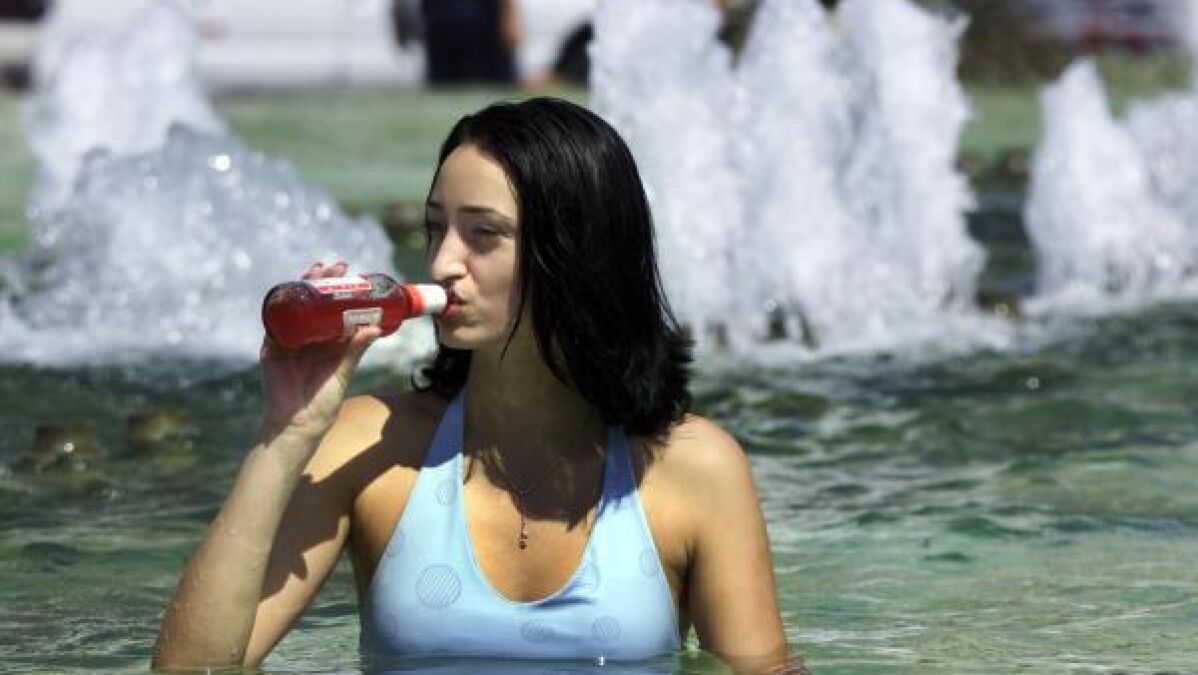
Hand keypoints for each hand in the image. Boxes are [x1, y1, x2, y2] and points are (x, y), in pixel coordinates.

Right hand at [257, 261, 381, 442]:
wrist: (298, 423)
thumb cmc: (323, 401)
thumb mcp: (343, 371)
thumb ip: (355, 350)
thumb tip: (375, 328)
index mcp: (325, 341)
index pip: (332, 308)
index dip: (339, 290)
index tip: (350, 272)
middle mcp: (307, 337)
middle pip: (312, 302)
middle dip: (322, 282)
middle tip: (336, 266)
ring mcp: (288, 340)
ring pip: (294, 307)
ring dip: (302, 288)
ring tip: (315, 272)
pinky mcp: (271, 348)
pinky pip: (274, 324)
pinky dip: (279, 308)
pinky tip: (287, 293)